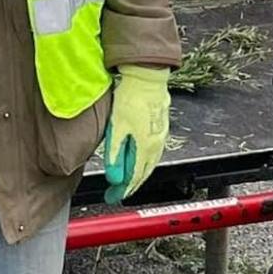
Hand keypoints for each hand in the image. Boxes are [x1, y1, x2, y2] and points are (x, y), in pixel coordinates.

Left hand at [100, 65, 170, 203]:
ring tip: (126, 180)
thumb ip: (116, 153)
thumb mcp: (117, 127)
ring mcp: (160, 136)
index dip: (122, 190)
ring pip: (149, 163)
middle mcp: (156, 145)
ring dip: (138, 174)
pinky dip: (144, 161)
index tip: (112, 196)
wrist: (147, 77)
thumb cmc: (132, 99)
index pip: (134, 177)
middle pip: (143, 173)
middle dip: (129, 185)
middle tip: (116, 192)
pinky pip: (153, 152)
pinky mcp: (160, 127)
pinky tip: (138, 159)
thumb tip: (114, 176)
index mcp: (145, 147)